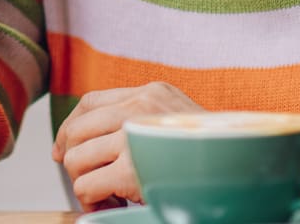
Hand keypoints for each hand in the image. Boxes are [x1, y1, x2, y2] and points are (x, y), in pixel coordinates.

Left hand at [52, 83, 203, 210]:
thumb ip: (143, 117)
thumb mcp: (175, 119)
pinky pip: (86, 185)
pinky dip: (92, 200)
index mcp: (150, 93)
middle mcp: (140, 108)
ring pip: (76, 158)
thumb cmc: (207, 151)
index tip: (62, 149)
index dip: (70, 126)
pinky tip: (113, 205)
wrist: (236, 166)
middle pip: (78, 129)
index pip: (92, 101)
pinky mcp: (132, 169)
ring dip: (84, 183)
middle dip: (74, 160)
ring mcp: (134, 136)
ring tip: (107, 196)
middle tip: (91, 182)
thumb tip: (96, 136)